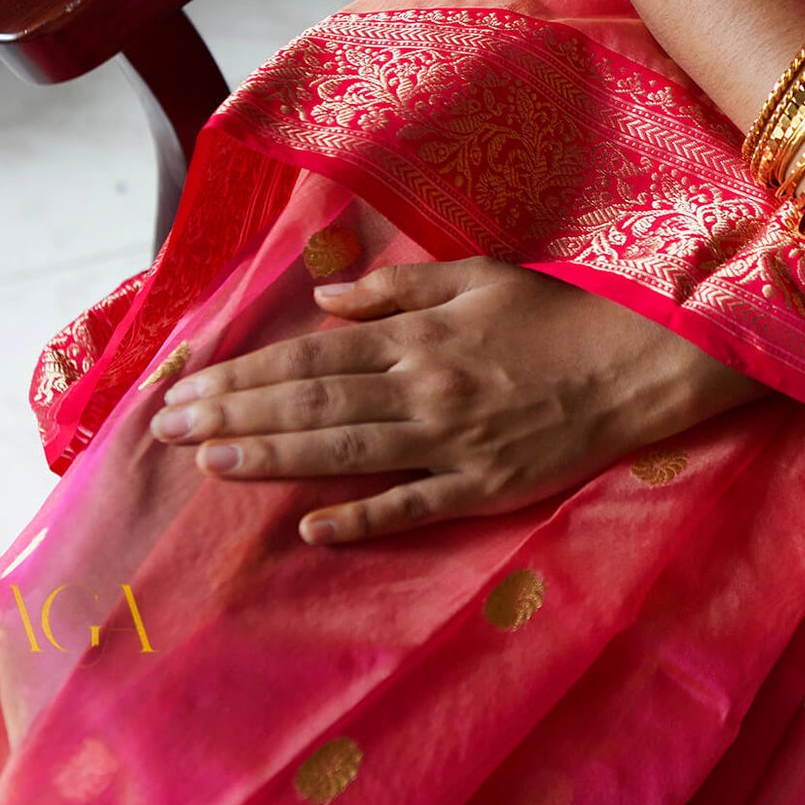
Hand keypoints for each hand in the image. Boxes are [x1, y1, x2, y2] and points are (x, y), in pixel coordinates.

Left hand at [147, 257, 763, 543]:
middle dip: (235, 416)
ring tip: (211, 465)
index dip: (244, 373)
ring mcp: (451, 442)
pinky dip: (361, 518)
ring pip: (345, 451)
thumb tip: (325, 300)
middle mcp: (423, 389)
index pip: (309, 357)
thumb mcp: (478, 277)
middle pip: (312, 402)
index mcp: (417, 336)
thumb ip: (398, 289)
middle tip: (169, 431)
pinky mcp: (483, 488)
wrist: (635, 363)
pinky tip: (310, 527)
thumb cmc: (555, 316)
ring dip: (273, 457)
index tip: (187, 386)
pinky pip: (412, 506)